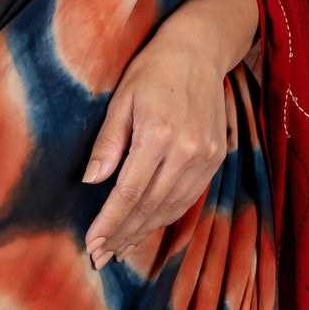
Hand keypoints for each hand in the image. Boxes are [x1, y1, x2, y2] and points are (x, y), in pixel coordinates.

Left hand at [81, 16, 233, 267]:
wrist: (199, 52)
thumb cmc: (152, 71)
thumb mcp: (122, 99)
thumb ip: (108, 143)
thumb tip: (91, 182)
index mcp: (158, 134)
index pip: (129, 192)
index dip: (109, 222)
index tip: (91, 244)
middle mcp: (187, 150)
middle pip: (150, 206)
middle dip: (123, 235)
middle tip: (99, 258)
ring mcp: (207, 157)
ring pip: (172, 207)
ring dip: (144, 232)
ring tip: (119, 250)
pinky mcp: (217, 159)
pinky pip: (188, 197)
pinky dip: (166, 216)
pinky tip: (147, 227)